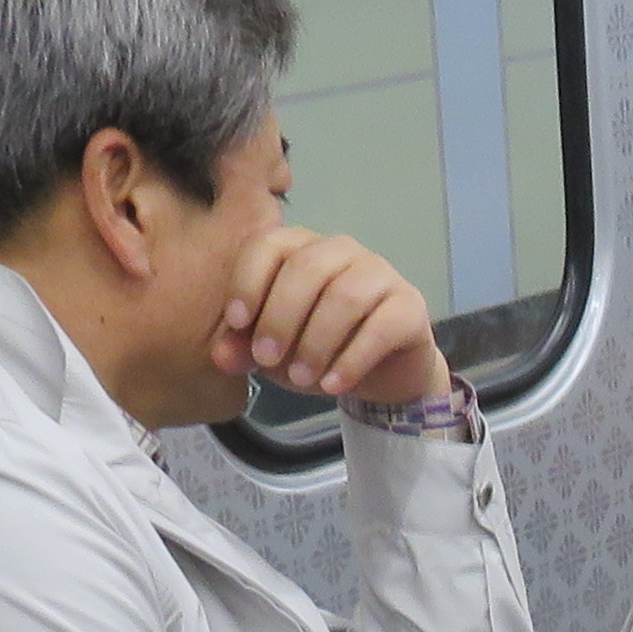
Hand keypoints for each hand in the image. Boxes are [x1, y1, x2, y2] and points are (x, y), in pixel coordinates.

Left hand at [216, 226, 449, 407]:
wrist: (382, 374)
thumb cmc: (320, 350)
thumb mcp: (275, 353)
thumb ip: (246, 349)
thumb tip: (222, 357)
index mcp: (302, 249)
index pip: (269, 244)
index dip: (249, 280)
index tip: (236, 323)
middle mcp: (342, 250)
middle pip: (307, 268)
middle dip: (280, 317)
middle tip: (267, 361)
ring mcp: (380, 274)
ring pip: (345, 295)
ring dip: (316, 342)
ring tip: (302, 381)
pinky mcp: (410, 306)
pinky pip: (381, 326)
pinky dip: (352, 359)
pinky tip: (333, 386)